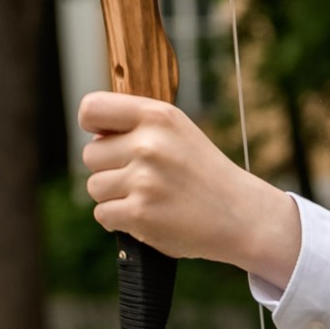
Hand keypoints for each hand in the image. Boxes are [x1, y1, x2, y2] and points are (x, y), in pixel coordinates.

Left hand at [78, 92, 300, 284]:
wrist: (239, 214)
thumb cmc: (203, 172)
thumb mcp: (178, 131)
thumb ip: (137, 124)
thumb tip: (91, 130)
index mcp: (157, 116)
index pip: (91, 108)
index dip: (92, 125)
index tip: (105, 137)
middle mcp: (149, 144)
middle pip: (89, 154)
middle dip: (109, 168)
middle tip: (143, 177)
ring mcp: (144, 180)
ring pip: (94, 187)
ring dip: (115, 196)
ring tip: (149, 196)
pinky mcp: (140, 213)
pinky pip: (102, 214)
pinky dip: (119, 220)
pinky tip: (148, 215)